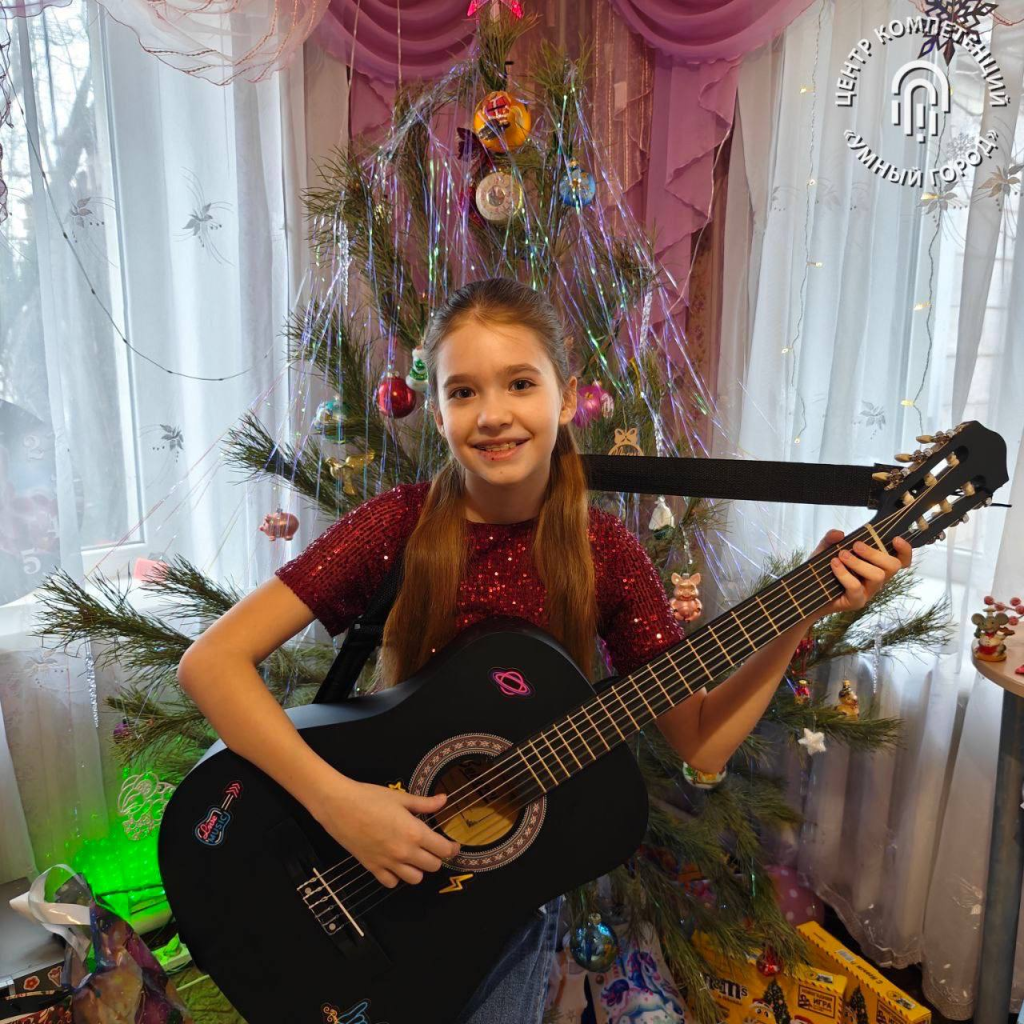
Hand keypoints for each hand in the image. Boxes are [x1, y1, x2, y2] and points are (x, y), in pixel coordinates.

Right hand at [309, 775, 460, 888]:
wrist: (339, 806)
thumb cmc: (370, 797)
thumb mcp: (401, 797)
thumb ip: (424, 803)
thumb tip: (444, 800)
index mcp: (414, 832)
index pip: (443, 850)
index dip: (452, 849)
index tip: (453, 845)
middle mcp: (404, 851)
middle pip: (432, 866)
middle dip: (436, 857)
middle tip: (432, 847)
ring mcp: (388, 862)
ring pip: (415, 879)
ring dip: (418, 869)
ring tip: (414, 856)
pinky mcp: (372, 868)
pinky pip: (391, 883)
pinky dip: (396, 876)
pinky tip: (395, 864)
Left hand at [812, 528, 912, 616]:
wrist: (807, 591)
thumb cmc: (823, 570)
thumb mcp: (825, 550)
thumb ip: (831, 539)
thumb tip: (839, 533)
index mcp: (876, 565)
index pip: (900, 560)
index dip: (905, 551)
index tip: (895, 539)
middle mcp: (876, 579)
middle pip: (892, 566)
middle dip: (875, 553)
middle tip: (856, 545)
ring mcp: (868, 591)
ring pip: (877, 576)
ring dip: (859, 563)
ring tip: (841, 555)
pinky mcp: (857, 601)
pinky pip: (857, 587)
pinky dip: (845, 574)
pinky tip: (834, 565)